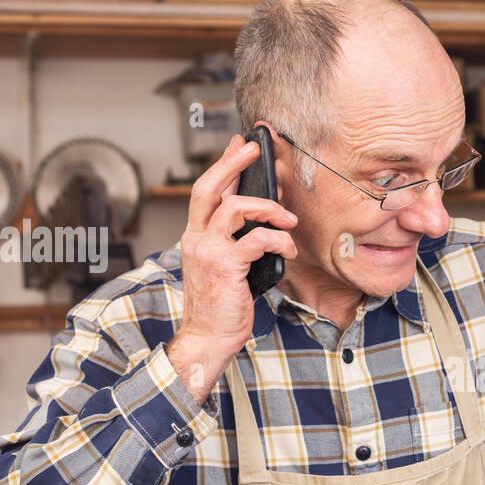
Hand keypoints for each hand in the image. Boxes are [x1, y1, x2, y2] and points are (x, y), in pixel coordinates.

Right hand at [168, 132, 298, 402]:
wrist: (207, 339)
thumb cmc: (220, 308)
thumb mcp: (225, 270)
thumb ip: (236, 245)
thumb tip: (263, 226)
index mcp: (195, 238)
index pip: (206, 192)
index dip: (223, 165)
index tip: (239, 145)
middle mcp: (196, 239)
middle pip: (209, 187)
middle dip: (233, 162)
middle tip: (255, 149)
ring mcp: (208, 252)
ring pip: (234, 207)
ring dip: (268, 207)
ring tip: (288, 218)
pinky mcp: (225, 267)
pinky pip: (256, 239)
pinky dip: (278, 240)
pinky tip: (288, 250)